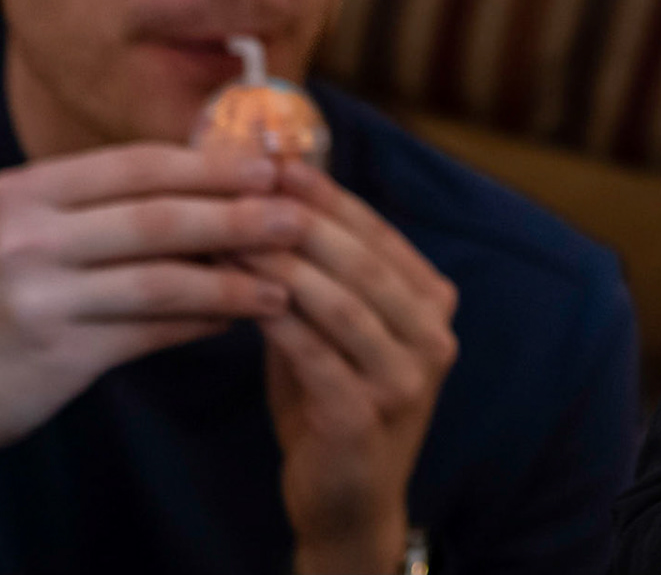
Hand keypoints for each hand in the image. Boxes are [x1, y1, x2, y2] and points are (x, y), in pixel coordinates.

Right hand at [0, 145, 299, 515]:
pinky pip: (151, 331)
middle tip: (301, 216)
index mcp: (28, 191)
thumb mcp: (27, 229)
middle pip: (161, 217)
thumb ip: (104, 205)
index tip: (275, 165)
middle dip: (240, 214)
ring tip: (288, 281)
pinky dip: (203, 321)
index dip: (213, 164)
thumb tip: (216, 184)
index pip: (139, 165)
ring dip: (236, 279)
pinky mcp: (57, 354)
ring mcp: (40, 296)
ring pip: (164, 278)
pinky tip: (240, 318)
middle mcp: (30, 237)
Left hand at [238, 161, 457, 574]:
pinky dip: (274, 318)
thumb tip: (268, 189)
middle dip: (299, 218)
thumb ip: (319, 271)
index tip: (276, 159)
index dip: (327, 193)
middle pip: (361, 260)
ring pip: (340, 301)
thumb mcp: (335, 327)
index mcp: (433, 303)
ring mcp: (407, 378)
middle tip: (244, 186)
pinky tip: (235, 295)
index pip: (378, 233)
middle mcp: (433, 335)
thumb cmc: (332, 399)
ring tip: (227, 234)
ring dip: (280, 262)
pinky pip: (315, 352)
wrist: (346, 501)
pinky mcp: (367, 415)